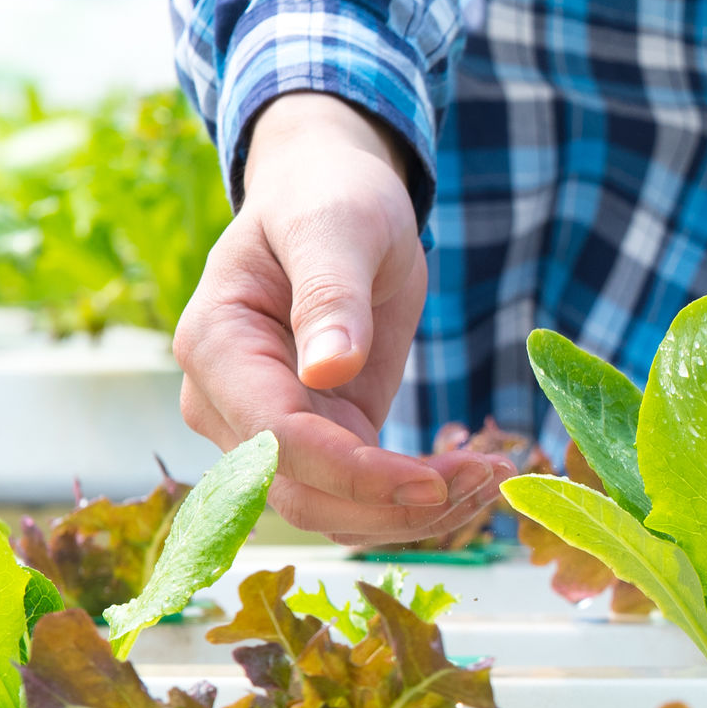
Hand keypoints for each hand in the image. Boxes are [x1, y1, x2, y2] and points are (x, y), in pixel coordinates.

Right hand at [172, 91, 509, 544]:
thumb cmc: (328, 196)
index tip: (432, 482)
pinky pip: (357, 491)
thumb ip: (329, 294)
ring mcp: (265, 427)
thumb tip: (327, 371)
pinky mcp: (316, 437)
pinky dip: (412, 497)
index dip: (352, 472)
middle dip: (391, 504)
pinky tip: (472, 476)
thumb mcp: (337, 227)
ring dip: (409, 512)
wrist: (331, 195)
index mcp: (215, 345)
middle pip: (300, 492)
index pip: (276, 437)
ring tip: (491, 479)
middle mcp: (225, 402)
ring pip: (331, 507)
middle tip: (485, 481)